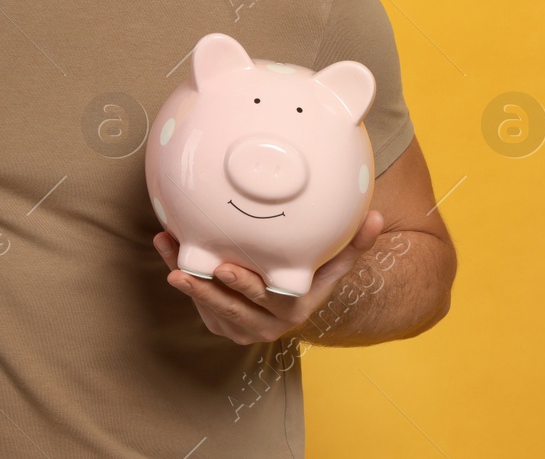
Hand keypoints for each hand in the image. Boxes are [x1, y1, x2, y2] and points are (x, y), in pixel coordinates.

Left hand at [153, 210, 385, 344]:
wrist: (293, 306)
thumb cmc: (311, 276)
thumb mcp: (333, 265)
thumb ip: (353, 244)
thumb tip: (377, 216)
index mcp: (295, 309)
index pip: (268, 300)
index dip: (246, 286)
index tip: (224, 269)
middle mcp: (268, 324)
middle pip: (231, 307)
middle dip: (206, 289)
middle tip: (184, 268)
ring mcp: (242, 328)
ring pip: (209, 304)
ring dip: (186, 276)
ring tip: (167, 249)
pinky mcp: (221, 326)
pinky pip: (197, 301)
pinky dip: (180, 272)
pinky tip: (167, 246)